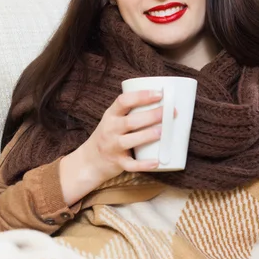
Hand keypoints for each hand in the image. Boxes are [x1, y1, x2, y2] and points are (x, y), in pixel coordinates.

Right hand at [59, 90, 165, 204]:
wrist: (90, 160)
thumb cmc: (109, 135)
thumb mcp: (113, 120)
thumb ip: (131, 112)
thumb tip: (164, 103)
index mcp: (111, 115)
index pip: (124, 101)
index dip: (142, 96)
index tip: (159, 94)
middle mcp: (110, 129)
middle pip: (130, 121)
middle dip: (151, 116)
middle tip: (169, 113)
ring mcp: (112, 146)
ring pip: (129, 141)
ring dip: (147, 135)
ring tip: (163, 132)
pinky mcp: (117, 162)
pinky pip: (131, 165)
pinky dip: (143, 164)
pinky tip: (156, 162)